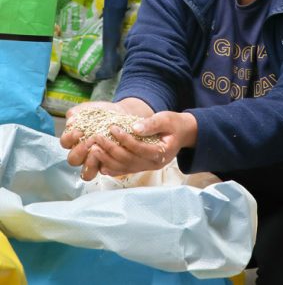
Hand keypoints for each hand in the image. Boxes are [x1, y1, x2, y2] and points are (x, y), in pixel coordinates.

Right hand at [60, 98, 153, 180]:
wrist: (122, 115)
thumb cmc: (103, 113)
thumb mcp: (89, 109)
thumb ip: (77, 112)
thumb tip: (70, 121)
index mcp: (74, 139)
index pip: (65, 143)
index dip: (69, 139)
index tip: (79, 131)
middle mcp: (82, 153)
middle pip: (73, 160)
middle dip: (79, 152)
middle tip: (89, 142)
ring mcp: (95, 161)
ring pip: (86, 173)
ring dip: (90, 163)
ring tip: (98, 150)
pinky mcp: (108, 165)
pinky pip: (104, 172)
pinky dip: (106, 165)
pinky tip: (111, 156)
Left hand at [81, 111, 197, 178]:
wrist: (182, 134)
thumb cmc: (174, 124)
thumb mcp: (166, 119)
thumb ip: (152, 124)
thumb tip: (134, 127)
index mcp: (162, 153)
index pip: (140, 149)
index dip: (125, 139)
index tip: (112, 127)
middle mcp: (154, 164)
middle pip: (129, 160)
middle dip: (111, 149)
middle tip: (97, 137)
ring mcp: (147, 168)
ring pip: (124, 168)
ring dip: (107, 159)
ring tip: (94, 148)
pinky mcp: (141, 167)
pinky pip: (124, 170)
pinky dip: (111, 167)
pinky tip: (99, 161)